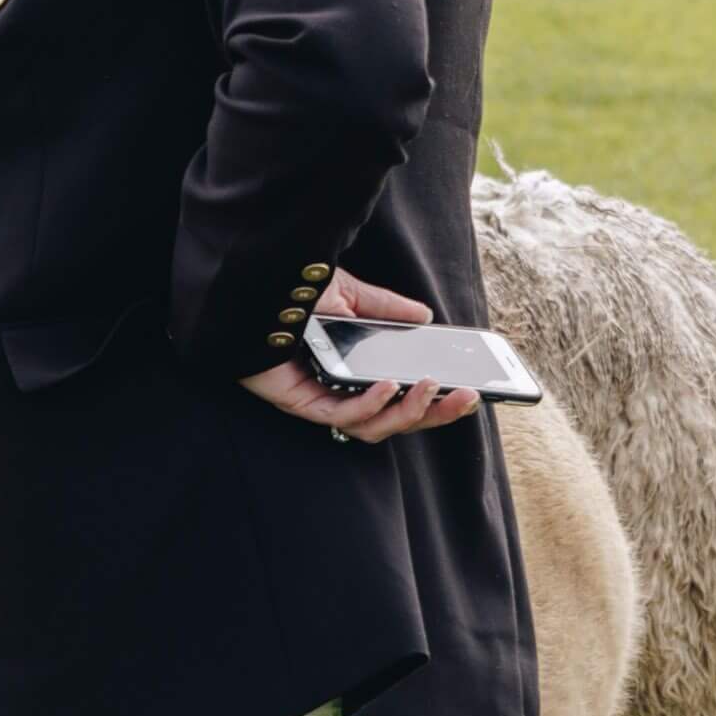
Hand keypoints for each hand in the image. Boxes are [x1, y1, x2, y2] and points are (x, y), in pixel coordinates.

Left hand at [238, 268, 482, 442]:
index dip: (436, 399)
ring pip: (374, 426)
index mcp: (356, 369)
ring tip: (432, 388)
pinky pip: (342, 416)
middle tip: (467, 398)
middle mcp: (341, 390)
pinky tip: (388, 385)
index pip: (403, 396)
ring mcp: (321, 400)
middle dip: (436, 412)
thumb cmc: (290, 293)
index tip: (470, 389)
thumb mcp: (348, 294)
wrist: (245, 288)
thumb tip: (424, 314)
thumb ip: (384, 307)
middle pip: (396, 417)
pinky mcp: (301, 404)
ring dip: (409, 412)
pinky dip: (370, 404)